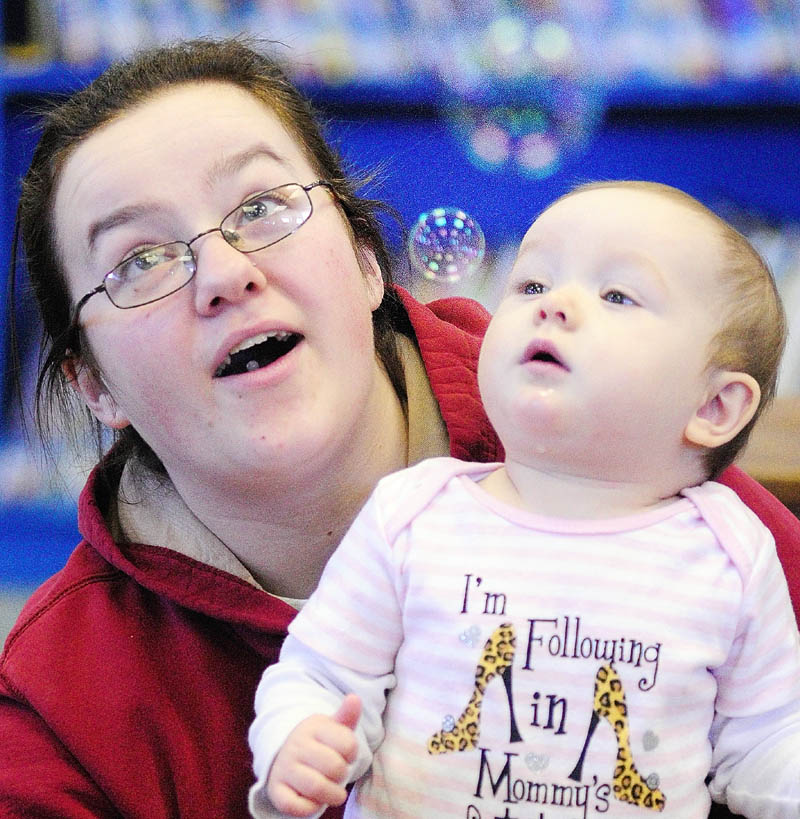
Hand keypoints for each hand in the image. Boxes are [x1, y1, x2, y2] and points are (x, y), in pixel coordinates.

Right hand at [266, 694, 361, 816]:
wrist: (283, 752)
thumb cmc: (317, 742)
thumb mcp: (332, 727)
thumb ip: (346, 716)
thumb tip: (355, 698)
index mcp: (313, 728)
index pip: (348, 745)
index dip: (352, 754)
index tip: (345, 754)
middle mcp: (297, 746)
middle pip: (335, 768)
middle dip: (343, 775)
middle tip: (338, 774)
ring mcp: (284, 768)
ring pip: (317, 788)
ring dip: (332, 795)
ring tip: (333, 791)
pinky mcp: (276, 790)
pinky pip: (295, 807)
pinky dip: (310, 808)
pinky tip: (314, 800)